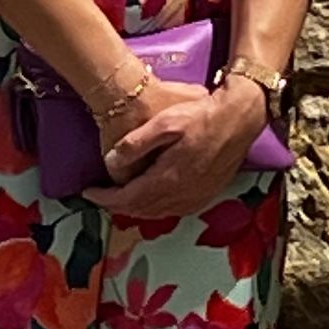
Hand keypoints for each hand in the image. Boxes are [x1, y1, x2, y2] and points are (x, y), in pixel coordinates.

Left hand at [88, 75, 265, 227]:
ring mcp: (197, 197)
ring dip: (136, 209)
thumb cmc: (202, 116)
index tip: (88, 192)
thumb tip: (110, 161)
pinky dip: (157, 209)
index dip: (104, 198)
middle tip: (101, 196)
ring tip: (120, 198)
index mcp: (168, 178)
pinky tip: (151, 199)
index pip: (128, 198)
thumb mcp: (165, 122)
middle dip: (117, 205)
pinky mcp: (207, 194)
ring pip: (158, 213)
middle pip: (141, 209)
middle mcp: (182, 194)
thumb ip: (136, 143)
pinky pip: (175, 211)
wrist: (240, 118)